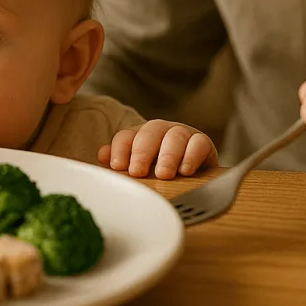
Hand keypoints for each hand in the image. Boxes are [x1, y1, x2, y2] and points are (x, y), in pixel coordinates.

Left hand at [98, 119, 217, 178]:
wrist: (195, 175)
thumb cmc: (160, 172)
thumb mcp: (139, 169)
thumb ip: (121, 162)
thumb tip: (102, 156)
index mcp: (140, 136)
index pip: (126, 136)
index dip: (120, 149)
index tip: (118, 166)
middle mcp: (161, 131)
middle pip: (150, 132)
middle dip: (142, 152)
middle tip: (138, 172)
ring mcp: (183, 135)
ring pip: (175, 136)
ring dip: (167, 155)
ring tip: (163, 175)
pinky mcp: (203, 144)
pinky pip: (199, 144)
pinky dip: (192, 156)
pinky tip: (185, 171)